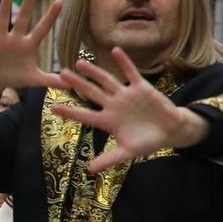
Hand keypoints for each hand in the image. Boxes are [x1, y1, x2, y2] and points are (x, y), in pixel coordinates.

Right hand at [0, 0, 61, 102]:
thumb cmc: (15, 77)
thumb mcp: (33, 79)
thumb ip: (50, 80)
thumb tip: (70, 84)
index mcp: (29, 45)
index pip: (42, 28)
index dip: (50, 16)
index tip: (59, 1)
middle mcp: (15, 38)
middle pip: (22, 19)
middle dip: (27, 5)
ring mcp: (0, 39)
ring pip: (3, 19)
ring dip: (4, 5)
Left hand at [49, 48, 213, 172]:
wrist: (171, 130)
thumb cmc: (148, 142)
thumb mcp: (128, 153)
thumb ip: (109, 159)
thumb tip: (90, 171)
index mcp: (107, 121)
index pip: (84, 115)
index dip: (69, 111)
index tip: (52, 106)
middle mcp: (113, 105)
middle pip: (91, 93)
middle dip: (77, 84)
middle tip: (60, 74)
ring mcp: (126, 95)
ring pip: (106, 81)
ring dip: (94, 71)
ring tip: (79, 62)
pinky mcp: (141, 87)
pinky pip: (130, 72)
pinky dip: (124, 62)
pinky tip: (114, 51)